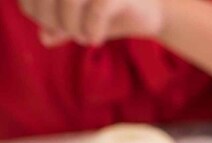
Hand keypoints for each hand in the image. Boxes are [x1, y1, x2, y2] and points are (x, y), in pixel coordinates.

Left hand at [18, 0, 164, 46]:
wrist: (154, 14)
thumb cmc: (113, 13)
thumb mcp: (80, 20)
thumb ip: (59, 27)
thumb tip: (45, 38)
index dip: (34, 10)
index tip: (51, 27)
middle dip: (51, 20)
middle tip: (69, 34)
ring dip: (70, 25)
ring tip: (81, 37)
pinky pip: (98, 8)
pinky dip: (91, 29)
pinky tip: (95, 40)